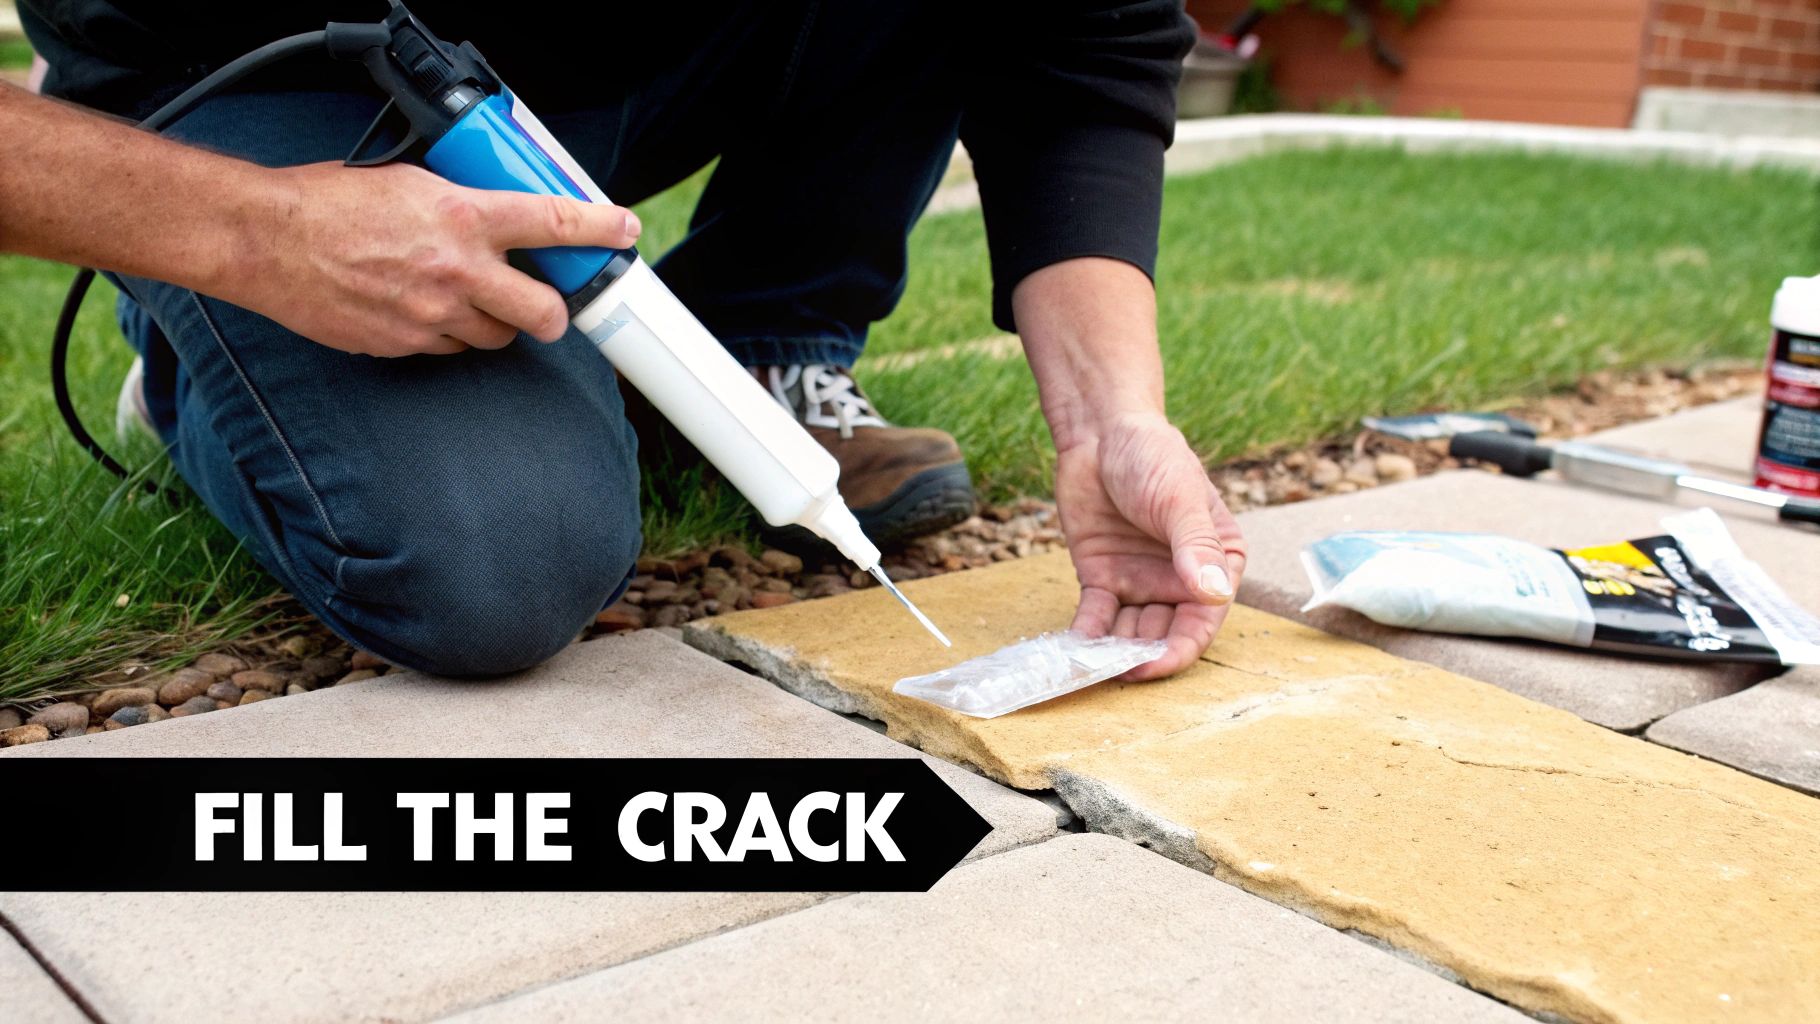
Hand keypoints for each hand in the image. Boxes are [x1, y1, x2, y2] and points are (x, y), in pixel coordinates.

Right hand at [220, 162, 641, 356]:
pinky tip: (422, 310)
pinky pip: (447, 349)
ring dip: (492, 321)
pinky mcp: (405, 343)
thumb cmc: (328, 202)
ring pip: (495, 336)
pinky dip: (446, 335)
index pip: (553, 222)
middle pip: (543, 312)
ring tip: (463, 297)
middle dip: (553, 312)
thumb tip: (491, 215)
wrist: (267, 240)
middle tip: (547, 303)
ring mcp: (433, 314)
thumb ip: (459, 203)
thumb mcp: (409, 182)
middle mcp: (458, 271)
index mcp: (464, 217)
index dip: (599, 228)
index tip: (623, 230)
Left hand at [1054, 411, 1246, 680]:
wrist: (1101, 431)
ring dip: (1114, 651)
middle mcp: (1179, 580)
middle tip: (1114, 671)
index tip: (1151, 666)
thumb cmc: (1154, 457)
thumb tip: (1214, 594)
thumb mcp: (1180, 500)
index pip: (1203, 620)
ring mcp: (1140, 580)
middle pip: (1165, 633)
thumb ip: (1196, 547)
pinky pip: (1096, 616)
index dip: (1178, 649)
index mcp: (1215, 563)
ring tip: (1090, 666)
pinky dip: (1086, 635)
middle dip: (1143, 656)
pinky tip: (1072, 651)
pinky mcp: (1102, 576)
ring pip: (1131, 631)